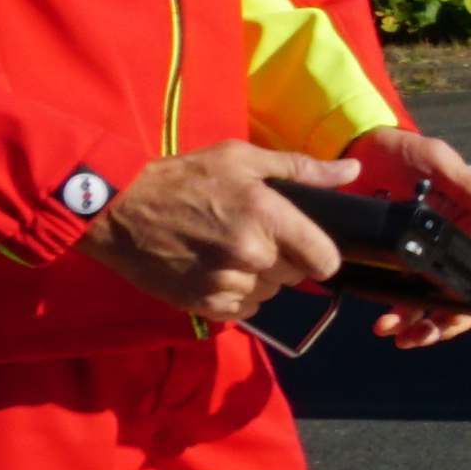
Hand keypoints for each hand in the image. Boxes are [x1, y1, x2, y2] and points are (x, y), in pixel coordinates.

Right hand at [81, 143, 359, 320]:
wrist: (118, 209)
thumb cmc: (183, 178)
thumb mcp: (240, 158)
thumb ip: (301, 168)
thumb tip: (352, 171)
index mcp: (267, 217)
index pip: (325, 259)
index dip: (322, 255)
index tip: (309, 247)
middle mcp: (251, 256)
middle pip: (295, 275)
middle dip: (283, 259)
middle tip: (251, 235)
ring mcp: (227, 285)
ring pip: (269, 294)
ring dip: (258, 278)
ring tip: (228, 251)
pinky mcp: (205, 306)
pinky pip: (243, 311)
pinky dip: (236, 296)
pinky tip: (215, 270)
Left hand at [346, 126, 470, 349]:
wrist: (355, 148)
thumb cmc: (406, 151)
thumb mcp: (442, 166)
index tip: (455, 317)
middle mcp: (449, 246)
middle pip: (457, 300)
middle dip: (441, 326)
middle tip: (418, 337)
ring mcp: (419, 256)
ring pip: (428, 306)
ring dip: (416, 328)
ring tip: (397, 336)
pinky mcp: (391, 260)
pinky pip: (398, 296)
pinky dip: (393, 315)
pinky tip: (381, 322)